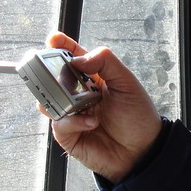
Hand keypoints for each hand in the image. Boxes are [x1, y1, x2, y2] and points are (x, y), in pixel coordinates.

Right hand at [44, 32, 162, 183]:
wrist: (143, 151)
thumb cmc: (138, 117)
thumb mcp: (127, 82)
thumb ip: (105, 62)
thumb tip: (77, 58)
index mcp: (92, 78)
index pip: (72, 57)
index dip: (61, 46)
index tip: (54, 39)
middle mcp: (78, 95)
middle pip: (52, 77)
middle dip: (48, 71)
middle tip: (53, 71)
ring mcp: (72, 115)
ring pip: (47, 101)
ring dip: (57, 98)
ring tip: (76, 101)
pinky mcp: (69, 136)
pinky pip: (59, 124)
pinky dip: (73, 121)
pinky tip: (92, 122)